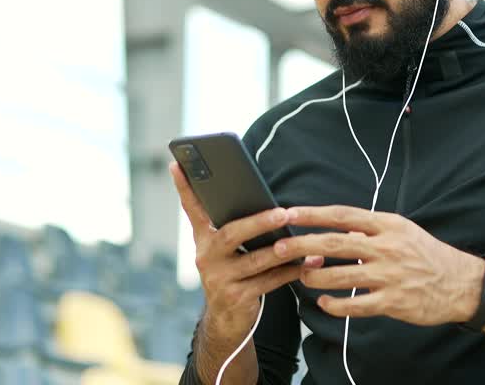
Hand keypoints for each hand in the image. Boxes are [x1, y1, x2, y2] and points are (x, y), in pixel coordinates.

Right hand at [170, 163, 322, 340]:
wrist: (226, 320)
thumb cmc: (232, 274)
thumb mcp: (225, 251)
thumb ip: (236, 227)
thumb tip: (270, 203)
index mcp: (204, 239)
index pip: (192, 208)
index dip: (184, 187)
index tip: (175, 163)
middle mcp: (207, 257)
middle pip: (233, 234)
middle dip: (260, 222)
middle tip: (284, 212)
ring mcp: (219, 279)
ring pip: (256, 260)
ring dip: (283, 250)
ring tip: (304, 240)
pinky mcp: (236, 298)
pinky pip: (269, 281)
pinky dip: (290, 272)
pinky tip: (309, 264)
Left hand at [273, 206, 484, 324]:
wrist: (460, 284)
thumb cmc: (427, 255)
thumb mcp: (402, 232)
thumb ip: (370, 230)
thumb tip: (337, 230)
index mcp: (388, 225)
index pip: (343, 215)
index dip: (313, 214)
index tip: (289, 212)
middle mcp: (387, 248)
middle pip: (335, 243)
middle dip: (302, 245)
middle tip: (279, 247)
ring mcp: (389, 276)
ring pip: (340, 276)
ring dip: (315, 278)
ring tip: (300, 277)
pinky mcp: (393, 302)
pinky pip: (356, 305)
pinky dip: (335, 305)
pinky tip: (323, 303)